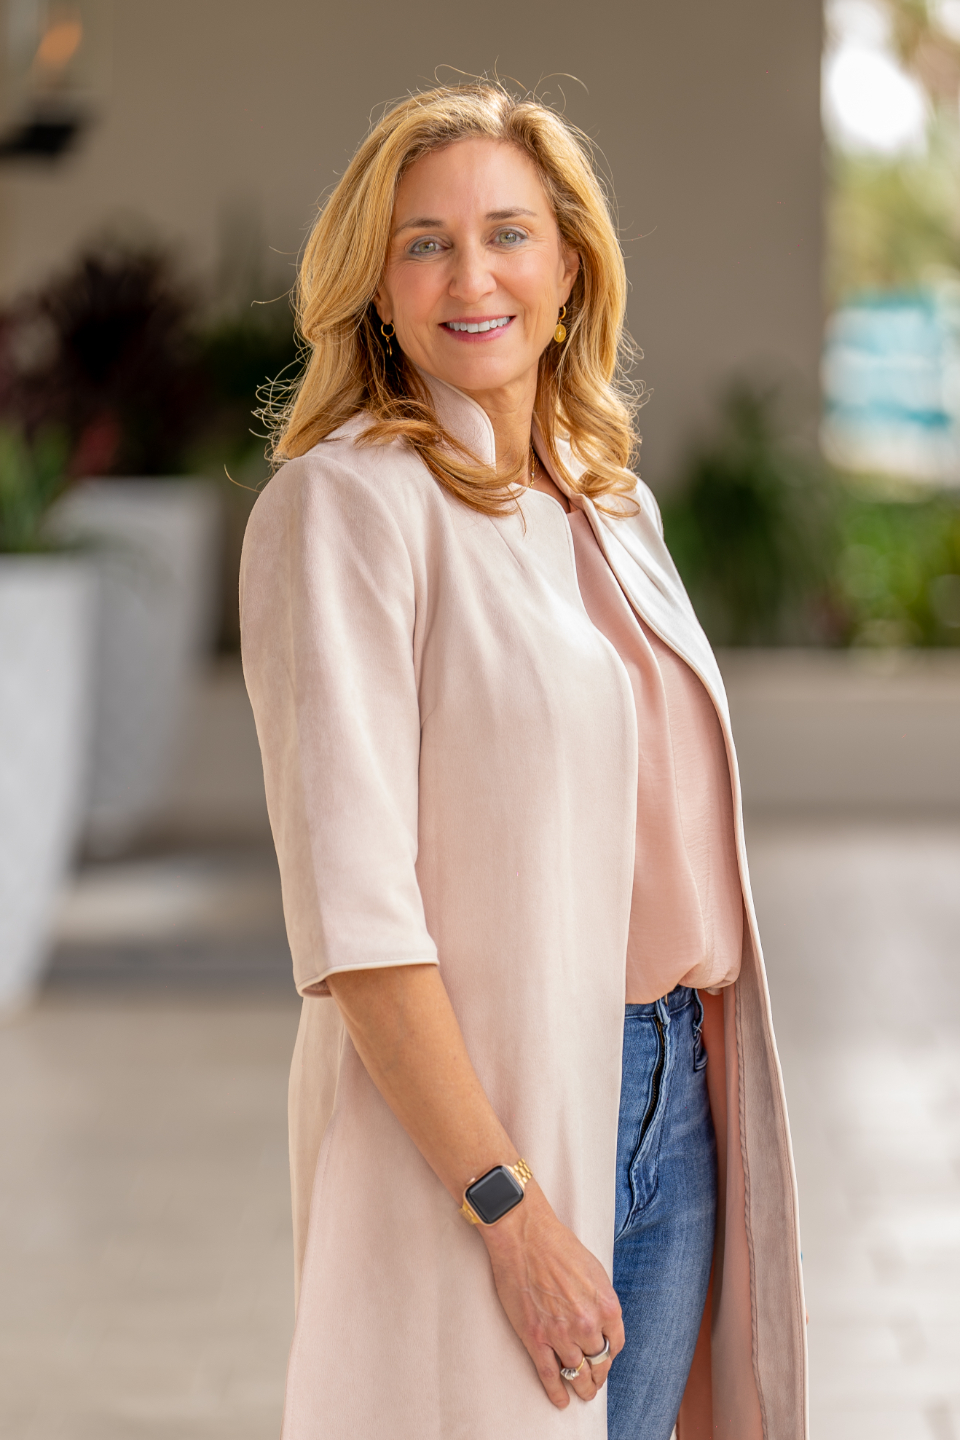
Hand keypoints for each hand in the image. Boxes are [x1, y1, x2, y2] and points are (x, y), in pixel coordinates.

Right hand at [480, 1182, 623, 1408]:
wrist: (525, 1236)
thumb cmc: (557, 1246)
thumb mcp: (594, 1270)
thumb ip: (600, 1299)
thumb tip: (600, 1321)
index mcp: (606, 1305)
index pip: (615, 1344)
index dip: (610, 1354)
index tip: (604, 1358)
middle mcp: (587, 1324)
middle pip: (598, 1361)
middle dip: (597, 1374)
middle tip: (594, 1382)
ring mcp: (561, 1334)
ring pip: (577, 1373)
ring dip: (582, 1386)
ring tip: (582, 1392)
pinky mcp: (536, 1337)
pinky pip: (550, 1375)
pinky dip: (557, 1391)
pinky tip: (561, 1400)